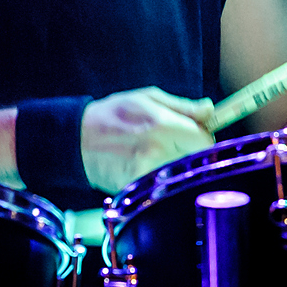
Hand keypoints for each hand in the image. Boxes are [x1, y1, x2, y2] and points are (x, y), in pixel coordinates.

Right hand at [81, 87, 214, 193]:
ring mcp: (146, 172)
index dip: (203, 137)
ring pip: (180, 175)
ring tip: (157, 153)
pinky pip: (161, 186)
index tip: (196, 135)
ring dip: (176, 167)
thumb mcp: (147, 97)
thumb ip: (182, 106)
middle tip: (176, 144)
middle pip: (195, 160)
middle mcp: (156, 150)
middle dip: (191, 153)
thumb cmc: (112, 113)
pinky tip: (145, 166)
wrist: (77, 138)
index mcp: (161, 124)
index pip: (204, 141)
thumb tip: (209, 110)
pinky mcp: (136, 189)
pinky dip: (160, 179)